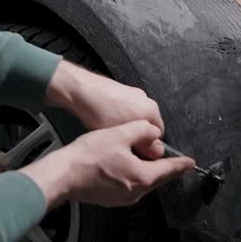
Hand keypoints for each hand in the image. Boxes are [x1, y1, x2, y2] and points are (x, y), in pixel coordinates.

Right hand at [18, 120, 194, 208]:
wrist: (63, 176)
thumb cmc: (88, 156)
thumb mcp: (119, 134)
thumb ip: (141, 131)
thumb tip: (153, 132)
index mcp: (142, 177)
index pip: (169, 170)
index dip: (181, 164)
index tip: (190, 163)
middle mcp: (136, 192)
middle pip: (158, 179)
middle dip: (166, 170)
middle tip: (176, 163)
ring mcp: (123, 199)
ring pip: (143, 184)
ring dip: (149, 173)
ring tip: (151, 162)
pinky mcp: (111, 200)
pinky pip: (130, 188)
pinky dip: (134, 178)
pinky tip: (128, 168)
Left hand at [45, 61, 165, 158]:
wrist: (82, 90)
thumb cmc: (100, 112)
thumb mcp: (123, 136)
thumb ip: (144, 145)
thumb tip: (157, 152)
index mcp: (152, 111)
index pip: (158, 135)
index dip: (147, 146)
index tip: (135, 151)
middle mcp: (147, 100)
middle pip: (148, 125)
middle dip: (137, 134)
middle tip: (121, 141)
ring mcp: (135, 94)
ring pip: (137, 117)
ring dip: (128, 125)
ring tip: (112, 129)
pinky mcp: (124, 90)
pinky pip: (128, 108)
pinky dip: (121, 115)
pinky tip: (107, 119)